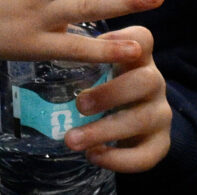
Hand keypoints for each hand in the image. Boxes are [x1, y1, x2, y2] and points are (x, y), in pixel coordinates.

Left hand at [65, 23, 171, 174]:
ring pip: (142, 120)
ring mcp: (161, 114)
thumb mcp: (98, 66)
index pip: (143, 38)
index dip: (125, 37)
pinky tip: (92, 156)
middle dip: (110, 93)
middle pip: (145, 81)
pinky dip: (118, 159)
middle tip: (78, 104)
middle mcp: (155, 83)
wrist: (136, 123)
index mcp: (137, 58)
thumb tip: (35, 43)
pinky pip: (147, 155)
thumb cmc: (107, 83)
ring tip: (72, 140)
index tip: (101, 38)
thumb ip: (80, 56)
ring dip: (104, 131)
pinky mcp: (161, 143)